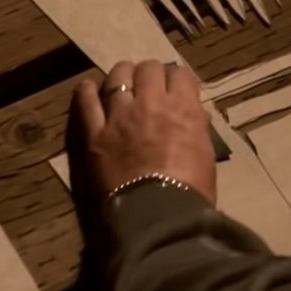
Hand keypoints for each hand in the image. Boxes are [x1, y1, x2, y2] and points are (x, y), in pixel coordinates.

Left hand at [69, 60, 215, 204]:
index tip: (176, 88)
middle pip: (149, 69)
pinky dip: (87, 91)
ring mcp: (118, 116)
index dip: (178, 80)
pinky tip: (88, 89)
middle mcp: (151, 103)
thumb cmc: (190, 196)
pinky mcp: (92, 134)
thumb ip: (196, 131)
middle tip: (148, 85)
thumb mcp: (205, 158)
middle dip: (150, 74)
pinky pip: (86, 101)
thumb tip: (193, 117)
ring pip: (117, 76)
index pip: (181, 76)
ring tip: (120, 82)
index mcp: (183, 110)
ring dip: (121, 76)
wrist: (157, 221)